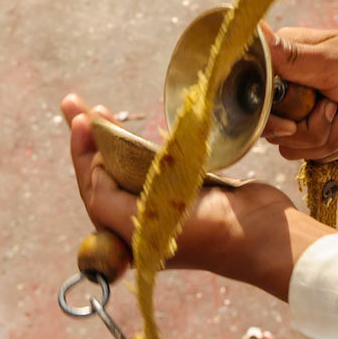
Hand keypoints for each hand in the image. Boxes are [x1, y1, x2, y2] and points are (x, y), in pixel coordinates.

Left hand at [61, 95, 313, 298]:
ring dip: (114, 135)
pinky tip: (137, 126)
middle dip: (90, 137)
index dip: (82, 152)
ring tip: (100, 109)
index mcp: (128, 235)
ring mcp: (167, 202)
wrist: (263, 232)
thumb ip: (108, 201)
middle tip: (75, 103)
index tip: (79, 118)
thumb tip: (91, 168)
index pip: (93, 188)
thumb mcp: (148, 223)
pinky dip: (143, 142)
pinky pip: (158, 161)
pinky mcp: (190, 186)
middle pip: (106, 172)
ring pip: (129, 163)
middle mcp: (143, 220)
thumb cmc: (209, 232)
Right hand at [262, 28, 337, 162]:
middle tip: (335, 107)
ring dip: (328, 137)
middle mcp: (291, 84)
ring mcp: (307, 108)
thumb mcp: (332, 62)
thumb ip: (290, 56)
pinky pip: (314, 154)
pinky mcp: (323, 128)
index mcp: (285, 57)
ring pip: (294, 146)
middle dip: (310, 128)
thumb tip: (253, 30)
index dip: (271, 116)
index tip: (293, 121)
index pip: (254, 96)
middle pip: (274, 128)